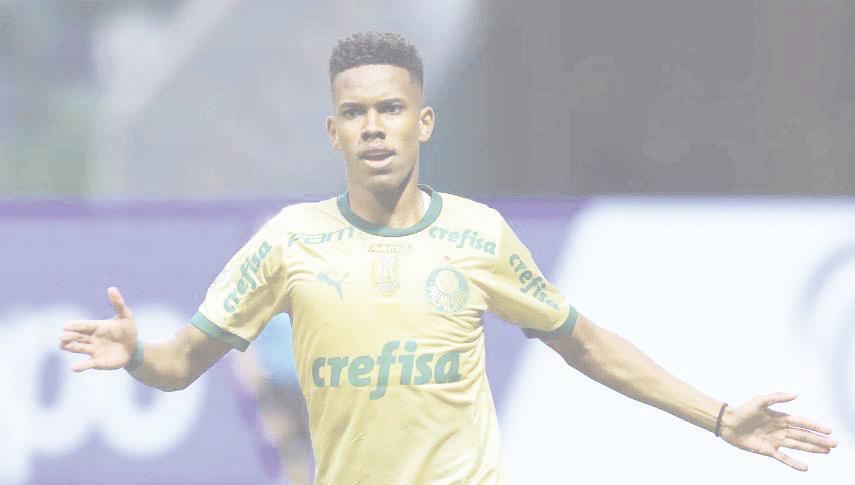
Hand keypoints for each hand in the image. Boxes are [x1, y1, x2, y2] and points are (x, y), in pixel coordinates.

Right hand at [58, 287, 138, 371]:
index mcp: (96, 327)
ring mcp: (94, 350)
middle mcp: (92, 339)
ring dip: (71, 347)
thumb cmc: (128, 330)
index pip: (84, 326)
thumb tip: (111, 288)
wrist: (134, 348)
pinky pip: (88, 364)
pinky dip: (81, 366)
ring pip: (79, 348)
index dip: (75, 326)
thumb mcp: (125, 316)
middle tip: (62, 337)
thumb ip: (118, 303)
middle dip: (69, 336)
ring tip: (63, 346)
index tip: (64, 326)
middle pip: (77, 337)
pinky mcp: (98, 362)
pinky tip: (74, 368)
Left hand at [719, 392, 837, 470]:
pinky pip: (783, 458)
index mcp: (781, 418)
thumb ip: (778, 397)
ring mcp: (775, 440)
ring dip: (812, 449)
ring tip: (826, 451)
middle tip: (834, 444)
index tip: (828, 430)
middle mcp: (781, 430)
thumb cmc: (743, 410)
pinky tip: (805, 467)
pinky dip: (794, 463)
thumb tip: (796, 394)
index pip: (802, 423)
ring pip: (798, 446)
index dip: (815, 426)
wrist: (728, 423)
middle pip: (803, 436)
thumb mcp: (760, 401)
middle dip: (819, 440)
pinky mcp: (768, 450)